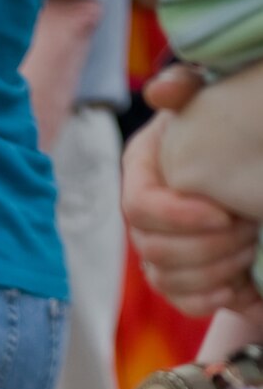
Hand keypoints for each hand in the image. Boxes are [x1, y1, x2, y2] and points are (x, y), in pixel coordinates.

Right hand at [121, 110, 260, 317]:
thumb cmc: (220, 122)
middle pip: (152, 249)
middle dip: (206, 247)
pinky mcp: (175, 274)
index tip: (224, 214)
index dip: (179, 218)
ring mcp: (155, 249)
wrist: (238, 153)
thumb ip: (184, 87)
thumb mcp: (205, 96)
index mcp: (140, 173)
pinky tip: (237, 288)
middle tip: (248, 228)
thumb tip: (162, 90)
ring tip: (248, 250)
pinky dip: (207, 301)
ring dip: (212, 271)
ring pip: (166, 278)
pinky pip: (179, 300)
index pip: (140, 208)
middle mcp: (141, 217)